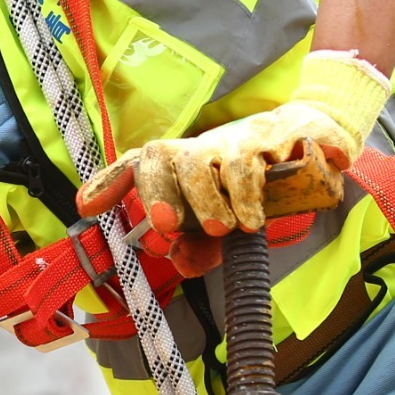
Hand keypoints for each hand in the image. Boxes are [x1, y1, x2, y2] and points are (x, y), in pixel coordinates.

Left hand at [78, 52, 388, 259]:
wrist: (308, 138)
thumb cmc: (248, 186)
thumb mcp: (219, 222)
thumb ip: (197, 247)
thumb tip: (179, 263)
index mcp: (184, 164)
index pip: (142, 165)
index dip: (112, 183)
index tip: (86, 207)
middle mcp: (210, 147)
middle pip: (180, 161)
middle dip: (175, 196)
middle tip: (177, 228)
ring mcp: (250, 137)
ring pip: (228, 160)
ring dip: (233, 195)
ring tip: (242, 226)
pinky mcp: (292, 131)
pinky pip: (291, 141)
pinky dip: (297, 161)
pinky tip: (300, 184)